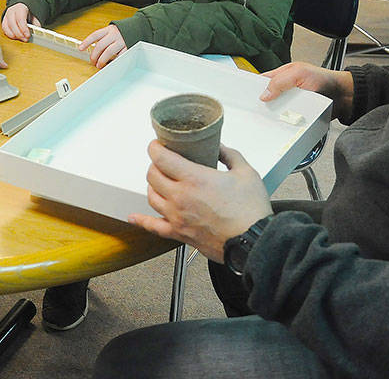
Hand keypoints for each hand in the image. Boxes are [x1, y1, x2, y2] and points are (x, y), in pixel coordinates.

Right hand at [0, 3, 40, 41]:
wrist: (20, 9)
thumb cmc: (27, 14)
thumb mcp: (34, 17)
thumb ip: (35, 24)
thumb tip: (36, 32)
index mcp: (20, 8)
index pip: (20, 19)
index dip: (24, 28)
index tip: (28, 35)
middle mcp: (11, 11)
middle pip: (12, 24)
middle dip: (19, 34)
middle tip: (26, 39)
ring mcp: (5, 17)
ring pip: (6, 28)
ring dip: (15, 36)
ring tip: (22, 38)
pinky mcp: (3, 22)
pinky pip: (4, 30)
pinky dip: (10, 35)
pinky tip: (17, 37)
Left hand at [80, 24, 125, 67]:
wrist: (137, 28)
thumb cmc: (121, 32)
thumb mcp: (111, 31)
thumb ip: (103, 38)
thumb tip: (93, 51)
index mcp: (108, 30)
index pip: (95, 35)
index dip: (87, 42)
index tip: (81, 48)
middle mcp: (114, 35)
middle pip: (100, 45)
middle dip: (94, 55)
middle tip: (92, 61)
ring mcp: (121, 41)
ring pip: (109, 52)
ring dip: (102, 60)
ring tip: (99, 65)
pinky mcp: (128, 47)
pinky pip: (119, 56)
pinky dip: (114, 61)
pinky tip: (110, 64)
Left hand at [129, 142, 272, 262]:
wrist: (254, 243)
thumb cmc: (250, 212)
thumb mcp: (245, 173)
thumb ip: (229, 156)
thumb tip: (219, 149)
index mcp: (194, 179)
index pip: (161, 157)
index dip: (155, 147)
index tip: (157, 144)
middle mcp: (180, 197)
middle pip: (152, 175)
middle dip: (155, 165)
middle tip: (164, 162)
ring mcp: (177, 217)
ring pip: (150, 197)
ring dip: (152, 186)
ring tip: (160, 182)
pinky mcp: (179, 234)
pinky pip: (153, 227)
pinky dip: (141, 221)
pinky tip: (134, 217)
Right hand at [259, 61, 353, 119]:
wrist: (344, 96)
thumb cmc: (325, 79)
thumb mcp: (300, 73)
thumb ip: (281, 81)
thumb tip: (264, 94)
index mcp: (281, 76)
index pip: (261, 82)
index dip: (252, 88)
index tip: (245, 97)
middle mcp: (284, 91)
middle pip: (266, 100)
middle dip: (262, 106)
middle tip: (256, 111)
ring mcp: (291, 104)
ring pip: (275, 112)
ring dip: (273, 116)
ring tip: (267, 120)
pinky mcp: (298, 116)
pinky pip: (287, 122)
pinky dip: (284, 124)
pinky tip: (281, 126)